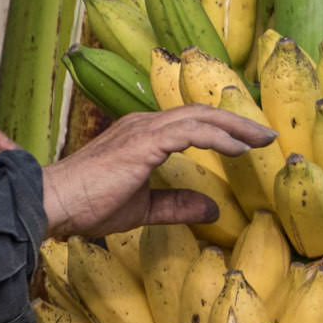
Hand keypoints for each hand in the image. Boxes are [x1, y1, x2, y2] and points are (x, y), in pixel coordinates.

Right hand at [40, 105, 269, 238]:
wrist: (54, 204)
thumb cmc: (87, 206)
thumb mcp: (142, 208)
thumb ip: (176, 205)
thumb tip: (212, 209)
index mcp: (142, 135)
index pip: (190, 123)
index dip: (222, 129)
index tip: (250, 142)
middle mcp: (143, 125)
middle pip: (200, 113)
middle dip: (237, 122)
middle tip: (268, 133)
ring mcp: (142, 131)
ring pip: (198, 117)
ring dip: (235, 126)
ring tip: (262, 138)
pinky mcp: (142, 143)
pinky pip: (188, 132)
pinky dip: (216, 137)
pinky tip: (238, 149)